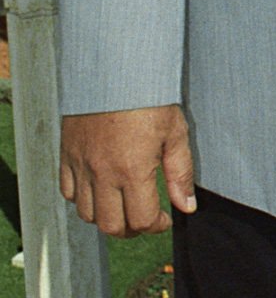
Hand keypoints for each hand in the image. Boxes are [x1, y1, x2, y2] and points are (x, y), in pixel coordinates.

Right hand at [59, 106, 196, 237]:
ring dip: (107, 217)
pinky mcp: (67, 154)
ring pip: (87, 214)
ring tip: (123, 206)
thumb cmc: (149, 96)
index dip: (157, 225)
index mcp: (132, 170)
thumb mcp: (176, 132)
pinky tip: (99, 190)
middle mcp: (103, 173)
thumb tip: (187, 206)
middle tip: (144, 219)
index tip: (165, 219)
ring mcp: (81, 165)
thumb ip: (180, 173)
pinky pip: (68, 192)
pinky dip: (82, 200)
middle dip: (132, 229)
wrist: (114, 68)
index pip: (142, 219)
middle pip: (112, 226)